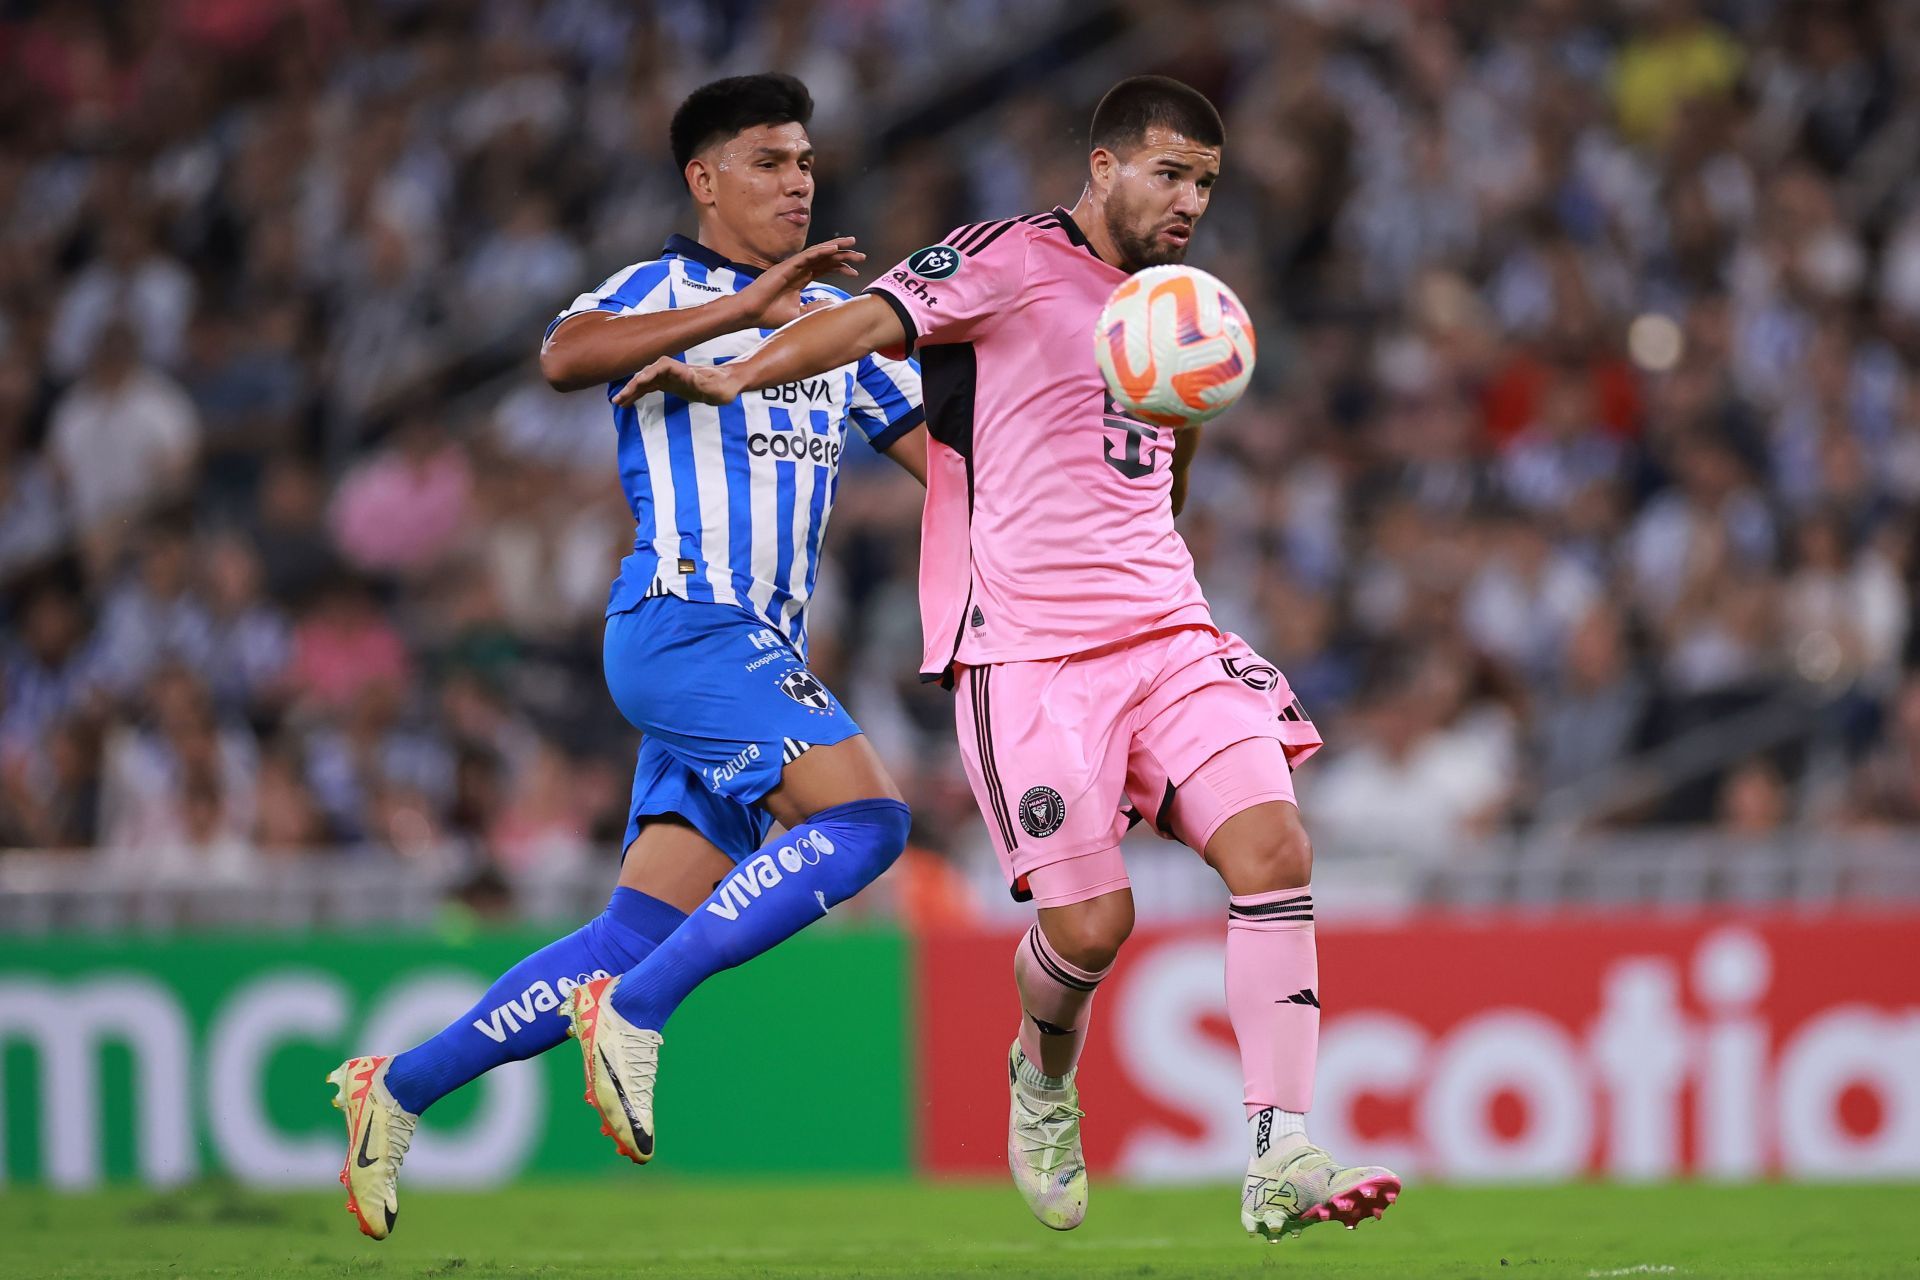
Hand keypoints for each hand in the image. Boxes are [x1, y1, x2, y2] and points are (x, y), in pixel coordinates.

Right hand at [614, 357, 741, 406]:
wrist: (726, 384)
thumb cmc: (722, 385)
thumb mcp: (715, 385)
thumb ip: (703, 382)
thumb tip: (691, 377)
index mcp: (681, 369)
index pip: (660, 368)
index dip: (648, 374)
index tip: (639, 383)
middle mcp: (671, 370)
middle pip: (647, 375)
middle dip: (633, 386)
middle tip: (619, 398)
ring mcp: (668, 377)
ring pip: (645, 382)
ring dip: (631, 391)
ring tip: (617, 402)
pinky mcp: (667, 385)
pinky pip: (648, 388)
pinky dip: (638, 394)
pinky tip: (627, 402)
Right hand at [738, 236, 864, 328]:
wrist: (751, 313)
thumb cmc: (769, 314)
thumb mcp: (799, 313)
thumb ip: (815, 307)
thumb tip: (831, 304)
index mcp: (802, 278)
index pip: (825, 269)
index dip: (841, 268)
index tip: (855, 272)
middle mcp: (799, 269)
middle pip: (826, 258)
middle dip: (844, 255)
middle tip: (861, 255)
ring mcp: (793, 266)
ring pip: (819, 252)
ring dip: (836, 247)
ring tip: (851, 243)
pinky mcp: (786, 266)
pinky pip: (806, 255)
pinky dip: (820, 251)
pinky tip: (834, 248)